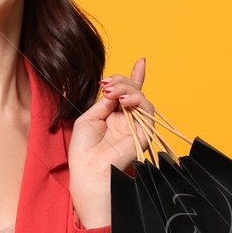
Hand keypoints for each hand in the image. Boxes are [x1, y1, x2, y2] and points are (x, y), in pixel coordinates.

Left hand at [68, 58, 155, 228]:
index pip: (126, 93)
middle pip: (132, 91)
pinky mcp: (144, 133)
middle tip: (107, 86)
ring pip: (140, 97)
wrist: (89, 171)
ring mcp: (136, 126)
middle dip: (121, 81)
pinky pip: (147, 110)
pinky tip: (124, 101)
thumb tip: (115, 89)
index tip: (141, 61)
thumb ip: (104, 102)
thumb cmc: (84, 150)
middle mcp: (126, 120)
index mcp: (113, 116)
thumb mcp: (89, 118)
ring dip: (127, 89)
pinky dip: (137, 100)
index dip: (134, 77)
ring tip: (113, 93)